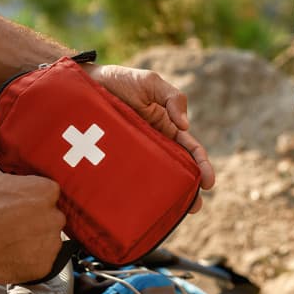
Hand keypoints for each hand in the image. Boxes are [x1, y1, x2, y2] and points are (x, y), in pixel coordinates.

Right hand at [0, 119, 65, 283]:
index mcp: (46, 190)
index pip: (50, 192)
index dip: (33, 197)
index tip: (18, 202)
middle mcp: (55, 216)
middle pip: (53, 216)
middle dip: (37, 219)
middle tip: (12, 221)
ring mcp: (50, 243)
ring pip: (50, 239)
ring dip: (36, 239)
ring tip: (11, 239)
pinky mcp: (44, 266)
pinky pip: (44, 262)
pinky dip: (32, 260)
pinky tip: (12, 253)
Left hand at [83, 64, 214, 212]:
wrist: (85, 84)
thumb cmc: (121, 81)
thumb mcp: (151, 83)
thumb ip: (173, 98)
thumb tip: (185, 126)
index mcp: (167, 128)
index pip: (190, 150)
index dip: (202, 166)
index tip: (208, 182)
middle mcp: (154, 144)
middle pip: (176, 170)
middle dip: (189, 189)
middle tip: (195, 206)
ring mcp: (135, 154)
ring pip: (155, 178)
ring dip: (166, 195)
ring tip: (174, 212)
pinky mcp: (116, 159)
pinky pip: (129, 177)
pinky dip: (139, 191)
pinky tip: (142, 205)